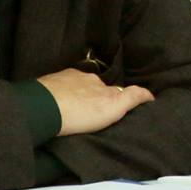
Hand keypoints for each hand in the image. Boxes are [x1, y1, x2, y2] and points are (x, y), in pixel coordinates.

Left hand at [39, 67, 153, 136]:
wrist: (41, 109)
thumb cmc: (78, 111)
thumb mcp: (113, 107)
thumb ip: (132, 97)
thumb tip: (149, 94)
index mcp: (98, 83)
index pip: (113, 89)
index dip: (117, 96)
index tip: (119, 105)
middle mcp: (82, 77)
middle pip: (93, 87)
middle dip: (95, 96)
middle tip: (93, 112)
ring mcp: (62, 80)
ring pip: (73, 87)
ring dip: (76, 96)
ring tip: (72, 112)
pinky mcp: (44, 86)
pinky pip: (55, 90)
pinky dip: (58, 97)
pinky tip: (55, 108)